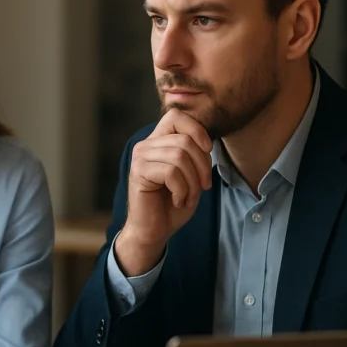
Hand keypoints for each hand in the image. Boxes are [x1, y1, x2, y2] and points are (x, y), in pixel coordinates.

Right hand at [116, 109, 212, 275]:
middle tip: (203, 186)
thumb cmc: (172, 204)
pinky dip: (182, 190)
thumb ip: (194, 154)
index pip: (176, 116)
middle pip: (185, 140)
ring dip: (192, 181)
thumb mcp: (190, 174)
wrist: (153, 231)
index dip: (197, 130)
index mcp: (158, 141)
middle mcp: (146, 145)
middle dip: (202, 165)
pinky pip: (171, 172)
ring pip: (180, 156)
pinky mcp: (138, 173)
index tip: (208, 151)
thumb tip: (207, 141)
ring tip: (188, 196)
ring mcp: (140, 157)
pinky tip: (177, 200)